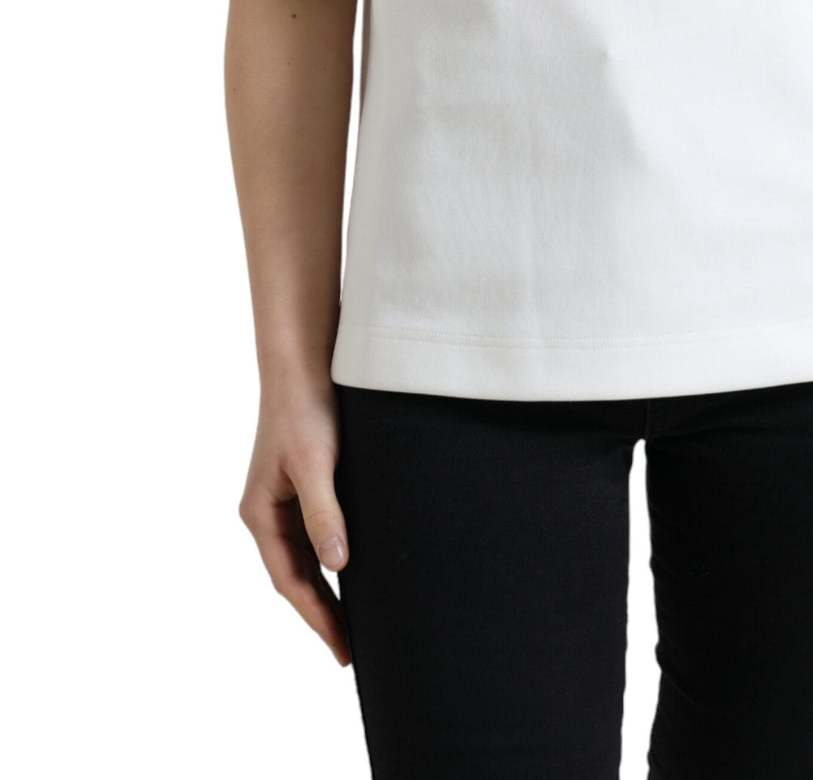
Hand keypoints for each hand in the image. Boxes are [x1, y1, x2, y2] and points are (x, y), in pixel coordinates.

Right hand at [238, 376, 351, 663]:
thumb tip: (337, 565)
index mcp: (260, 513)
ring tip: (354, 622)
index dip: (316, 617)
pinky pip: (313, 535)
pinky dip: (330, 558)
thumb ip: (324, 513)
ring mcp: (282, 499)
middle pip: (295, 575)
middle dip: (321, 613)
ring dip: (326, 589)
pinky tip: (352, 569)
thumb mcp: (316, 463)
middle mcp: (267, 511)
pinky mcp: (302, 483)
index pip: (289, 580)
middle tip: (352, 649)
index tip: (342, 648)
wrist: (303, 362)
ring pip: (304, 558)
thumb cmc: (305, 408)